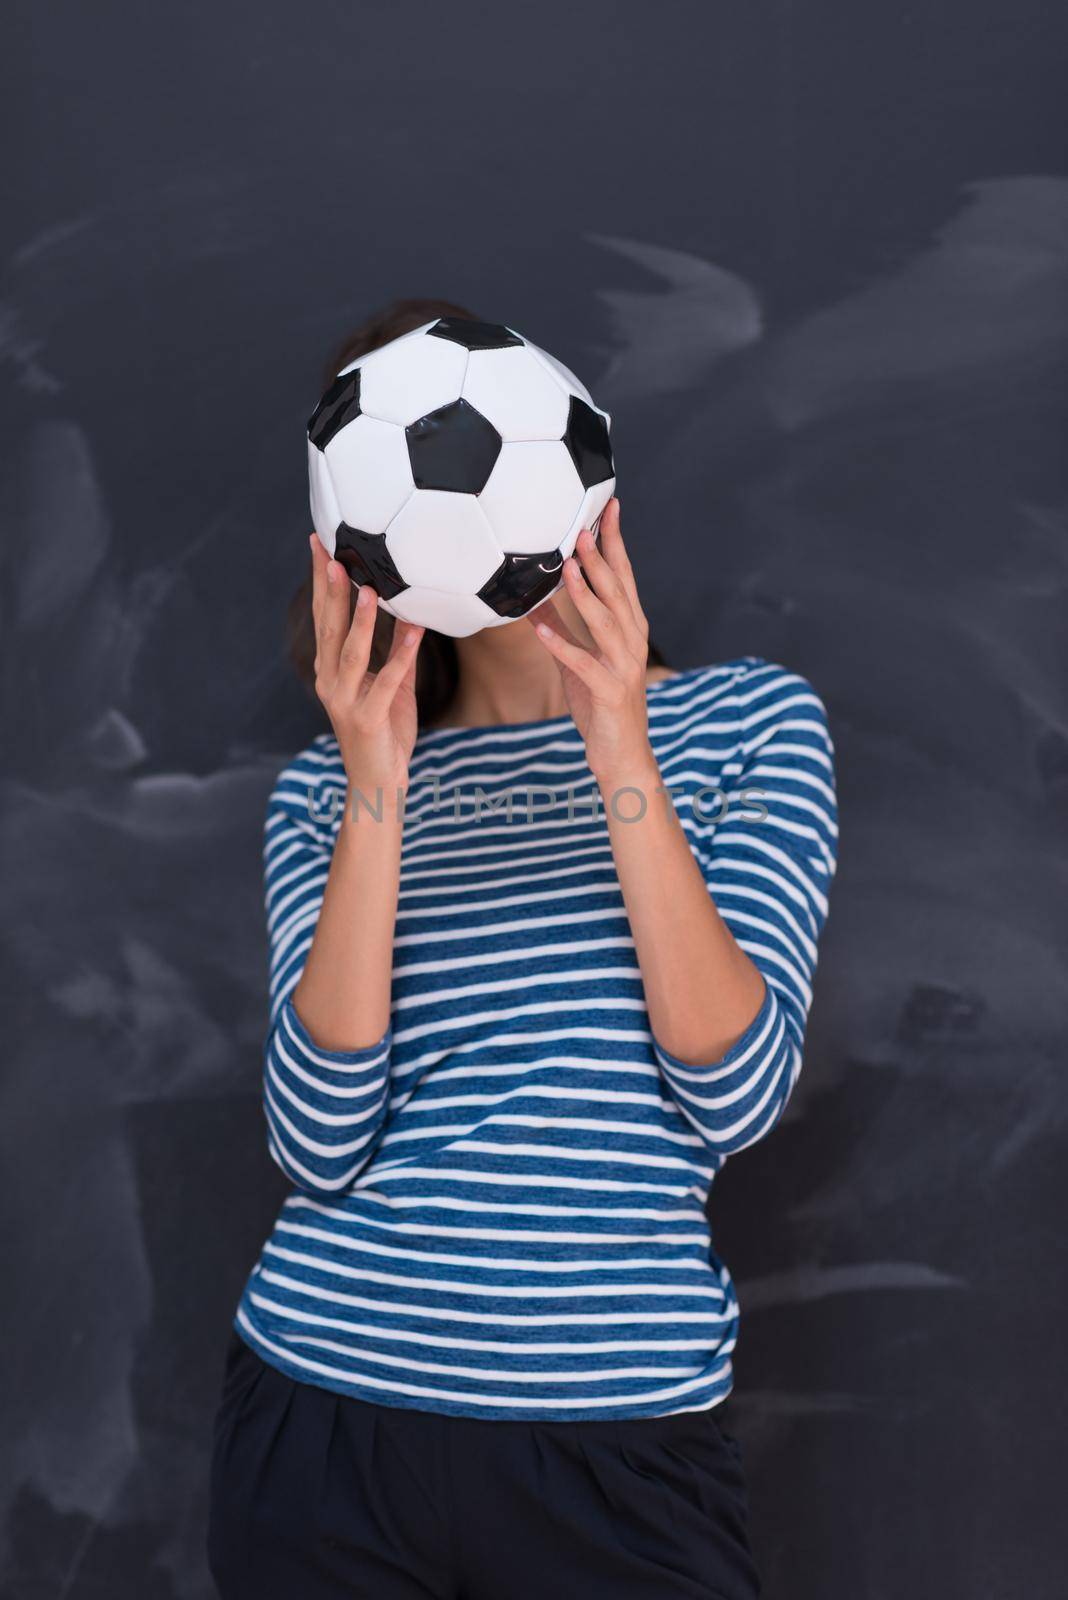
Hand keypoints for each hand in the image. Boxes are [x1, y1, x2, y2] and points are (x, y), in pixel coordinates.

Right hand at [309, 534, 423, 797]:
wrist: (379, 784)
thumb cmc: (385, 734)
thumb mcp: (393, 687)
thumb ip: (397, 653)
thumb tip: (411, 614)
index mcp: (330, 671)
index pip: (322, 618)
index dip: (320, 583)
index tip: (320, 546)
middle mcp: (329, 682)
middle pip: (328, 627)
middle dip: (329, 590)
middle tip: (331, 553)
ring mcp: (345, 701)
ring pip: (350, 652)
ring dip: (359, 619)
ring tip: (367, 587)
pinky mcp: (367, 718)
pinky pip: (386, 681)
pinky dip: (400, 654)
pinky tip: (413, 630)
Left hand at [526, 499, 658, 789]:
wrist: (623, 758)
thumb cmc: (601, 708)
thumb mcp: (576, 664)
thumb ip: (561, 633)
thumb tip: (534, 605)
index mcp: (628, 630)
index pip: (623, 578)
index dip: (615, 543)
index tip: (606, 509)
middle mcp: (632, 643)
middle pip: (617, 592)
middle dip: (600, 558)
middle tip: (582, 526)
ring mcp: (624, 667)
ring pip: (606, 622)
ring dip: (586, 593)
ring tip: (568, 566)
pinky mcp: (609, 692)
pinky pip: (584, 665)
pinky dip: (563, 646)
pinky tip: (541, 630)